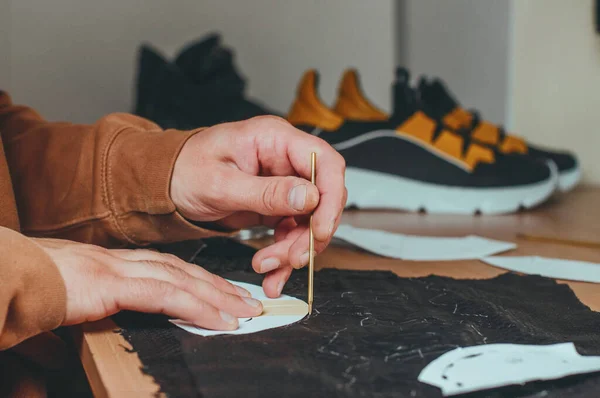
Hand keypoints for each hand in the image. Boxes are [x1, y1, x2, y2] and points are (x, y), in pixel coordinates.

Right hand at [35, 238, 262, 329]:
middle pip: (182, 270)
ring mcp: (115, 269)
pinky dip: (196, 307)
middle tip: (247, 300)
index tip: (222, 291)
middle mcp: (118, 261)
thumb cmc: (21, 290)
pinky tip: (219, 319)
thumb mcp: (56, 304)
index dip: (198, 279)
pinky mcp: (110, 284)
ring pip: (181, 280)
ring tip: (244, 311)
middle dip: (218, 286)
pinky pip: (165, 296)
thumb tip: (69, 343)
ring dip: (217, 296)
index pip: (165, 267)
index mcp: (109, 263)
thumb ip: (75, 318)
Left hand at [171, 116, 346, 296]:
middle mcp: (284, 159)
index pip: (324, 161)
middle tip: (292, 258)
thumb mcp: (221, 184)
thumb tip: (308, 197)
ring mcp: (282, 183)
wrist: (165, 185)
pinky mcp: (275, 205)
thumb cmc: (184, 171)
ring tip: (269, 268)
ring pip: (309, 220)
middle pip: (322, 196)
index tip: (320, 229)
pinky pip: (291, 232)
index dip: (331, 196)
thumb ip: (265, 192)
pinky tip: (272, 271)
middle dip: (310, 233)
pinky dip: (284, 254)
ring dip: (294, 249)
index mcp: (274, 139)